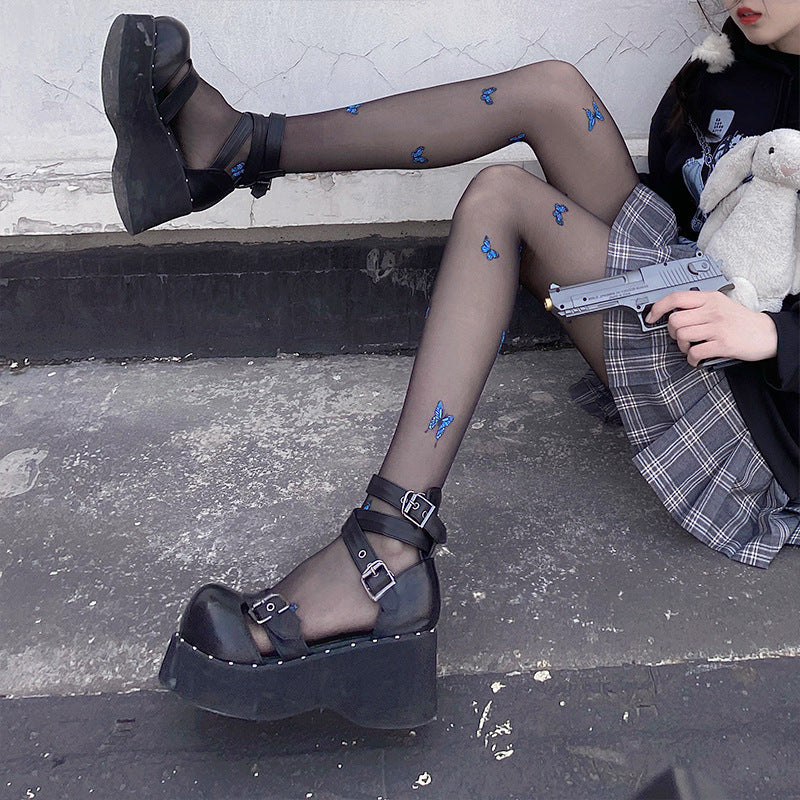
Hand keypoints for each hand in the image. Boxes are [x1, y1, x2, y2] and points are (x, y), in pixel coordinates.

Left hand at [645, 290, 777, 366]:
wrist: (768, 333)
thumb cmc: (742, 321)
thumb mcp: (722, 304)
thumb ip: (700, 305)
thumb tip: (672, 312)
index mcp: (710, 298)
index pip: (676, 297)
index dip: (658, 308)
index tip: (651, 317)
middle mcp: (712, 310)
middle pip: (674, 320)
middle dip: (671, 332)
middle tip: (679, 337)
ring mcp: (717, 327)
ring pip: (681, 336)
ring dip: (681, 346)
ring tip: (690, 347)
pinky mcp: (722, 344)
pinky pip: (694, 352)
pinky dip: (691, 359)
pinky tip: (696, 358)